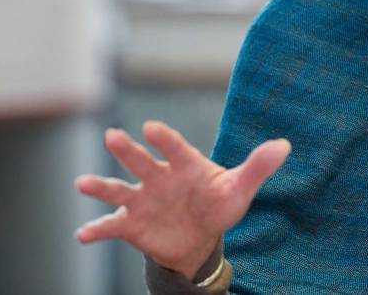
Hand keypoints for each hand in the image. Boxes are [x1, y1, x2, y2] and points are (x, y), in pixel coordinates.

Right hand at [74, 120, 290, 278]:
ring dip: (100, 186)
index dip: (165, 138)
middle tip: (113, 136)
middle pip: (142, 162)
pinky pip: (110, 226)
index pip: (175, 148)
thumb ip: (257, 167)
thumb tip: (284, 145)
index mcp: (185, 165)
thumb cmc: (218, 205)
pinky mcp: (130, 224)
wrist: (199, 238)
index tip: (151, 128)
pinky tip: (83, 234)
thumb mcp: (239, 189)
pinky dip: (96, 230)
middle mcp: (159, 178)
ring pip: (119, 190)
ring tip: (83, 184)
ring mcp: (142, 200)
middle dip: (127, 151)